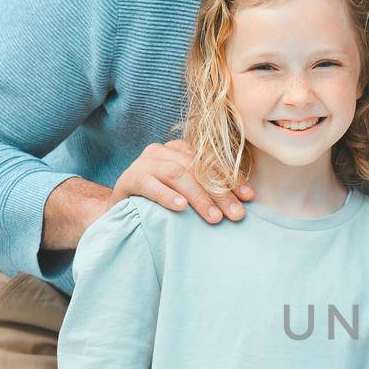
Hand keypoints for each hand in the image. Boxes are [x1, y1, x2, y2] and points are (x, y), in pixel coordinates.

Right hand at [109, 138, 252, 224]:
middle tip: (236, 214)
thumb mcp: (187, 194)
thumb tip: (245, 199)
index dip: (231, 179)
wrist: (120, 212)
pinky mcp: (129, 179)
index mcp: (180, 150)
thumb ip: (210, 190)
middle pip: (197, 169)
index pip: (211, 162)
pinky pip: (150, 185)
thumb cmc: (160, 204)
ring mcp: (144, 163)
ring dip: (199, 197)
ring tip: (214, 217)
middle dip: (220, 193)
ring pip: (177, 174)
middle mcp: (162, 152)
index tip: (248, 197)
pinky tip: (181, 207)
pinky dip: (167, 196)